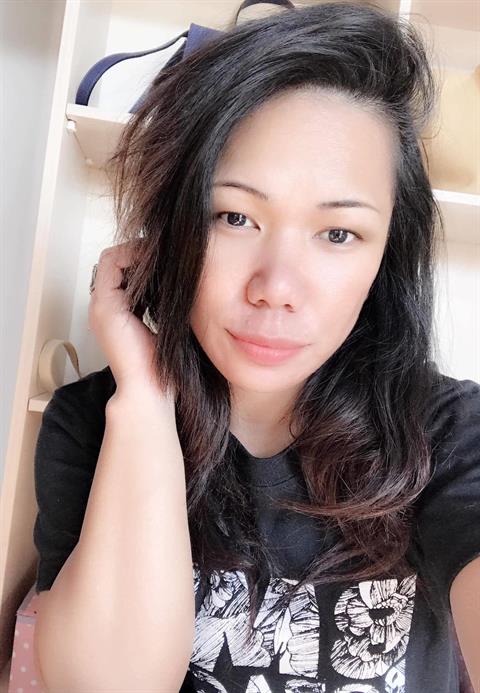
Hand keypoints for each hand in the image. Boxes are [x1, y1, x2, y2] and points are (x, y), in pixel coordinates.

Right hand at [88, 241, 174, 405]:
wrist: (150, 389)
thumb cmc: (160, 366)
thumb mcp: (162, 327)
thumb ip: (161, 306)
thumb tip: (182, 286)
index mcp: (115, 314)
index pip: (121, 272)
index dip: (141, 258)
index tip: (166, 256)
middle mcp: (104, 307)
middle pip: (115, 261)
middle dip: (140, 251)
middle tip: (165, 249)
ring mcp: (101, 305)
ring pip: (112, 258)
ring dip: (137, 250)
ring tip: (161, 252)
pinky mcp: (105, 305)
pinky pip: (113, 264)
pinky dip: (133, 255)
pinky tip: (156, 260)